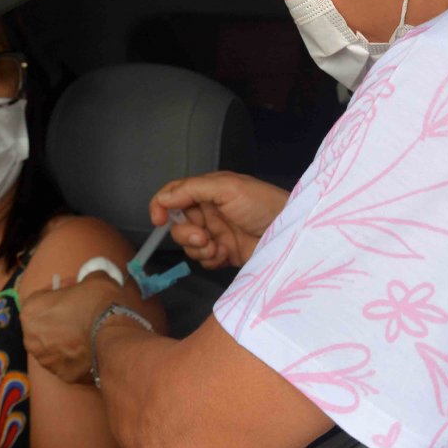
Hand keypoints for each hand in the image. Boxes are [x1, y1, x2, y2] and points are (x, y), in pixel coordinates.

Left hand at [22, 276, 122, 383]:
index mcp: (31, 311)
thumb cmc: (98, 304)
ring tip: (87, 332)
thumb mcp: (96, 279)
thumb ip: (88, 275)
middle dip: (57, 318)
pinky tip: (92, 349)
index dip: (58, 293)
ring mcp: (46, 361)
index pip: (41, 298)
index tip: (74, 293)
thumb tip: (91, 275)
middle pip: (43, 324)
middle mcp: (31, 339)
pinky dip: (76, 357)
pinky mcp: (63, 377)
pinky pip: (67, 362)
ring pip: (53, 346)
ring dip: (65, 339)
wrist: (114, 341)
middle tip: (80, 312)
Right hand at [150, 172, 288, 268]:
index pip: (174, 195)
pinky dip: (210, 259)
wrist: (289, 234)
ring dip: (198, 248)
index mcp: (208, 190)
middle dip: (185, 233)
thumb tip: (163, 198)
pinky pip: (203, 259)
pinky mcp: (224, 253)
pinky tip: (225, 255)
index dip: (161, 206)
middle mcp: (209, 211)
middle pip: (178, 223)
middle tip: (202, 236)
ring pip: (188, 244)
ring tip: (217, 247)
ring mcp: (216, 233)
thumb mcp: (227, 188)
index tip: (158, 220)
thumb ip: (192, 189)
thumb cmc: (263, 204)